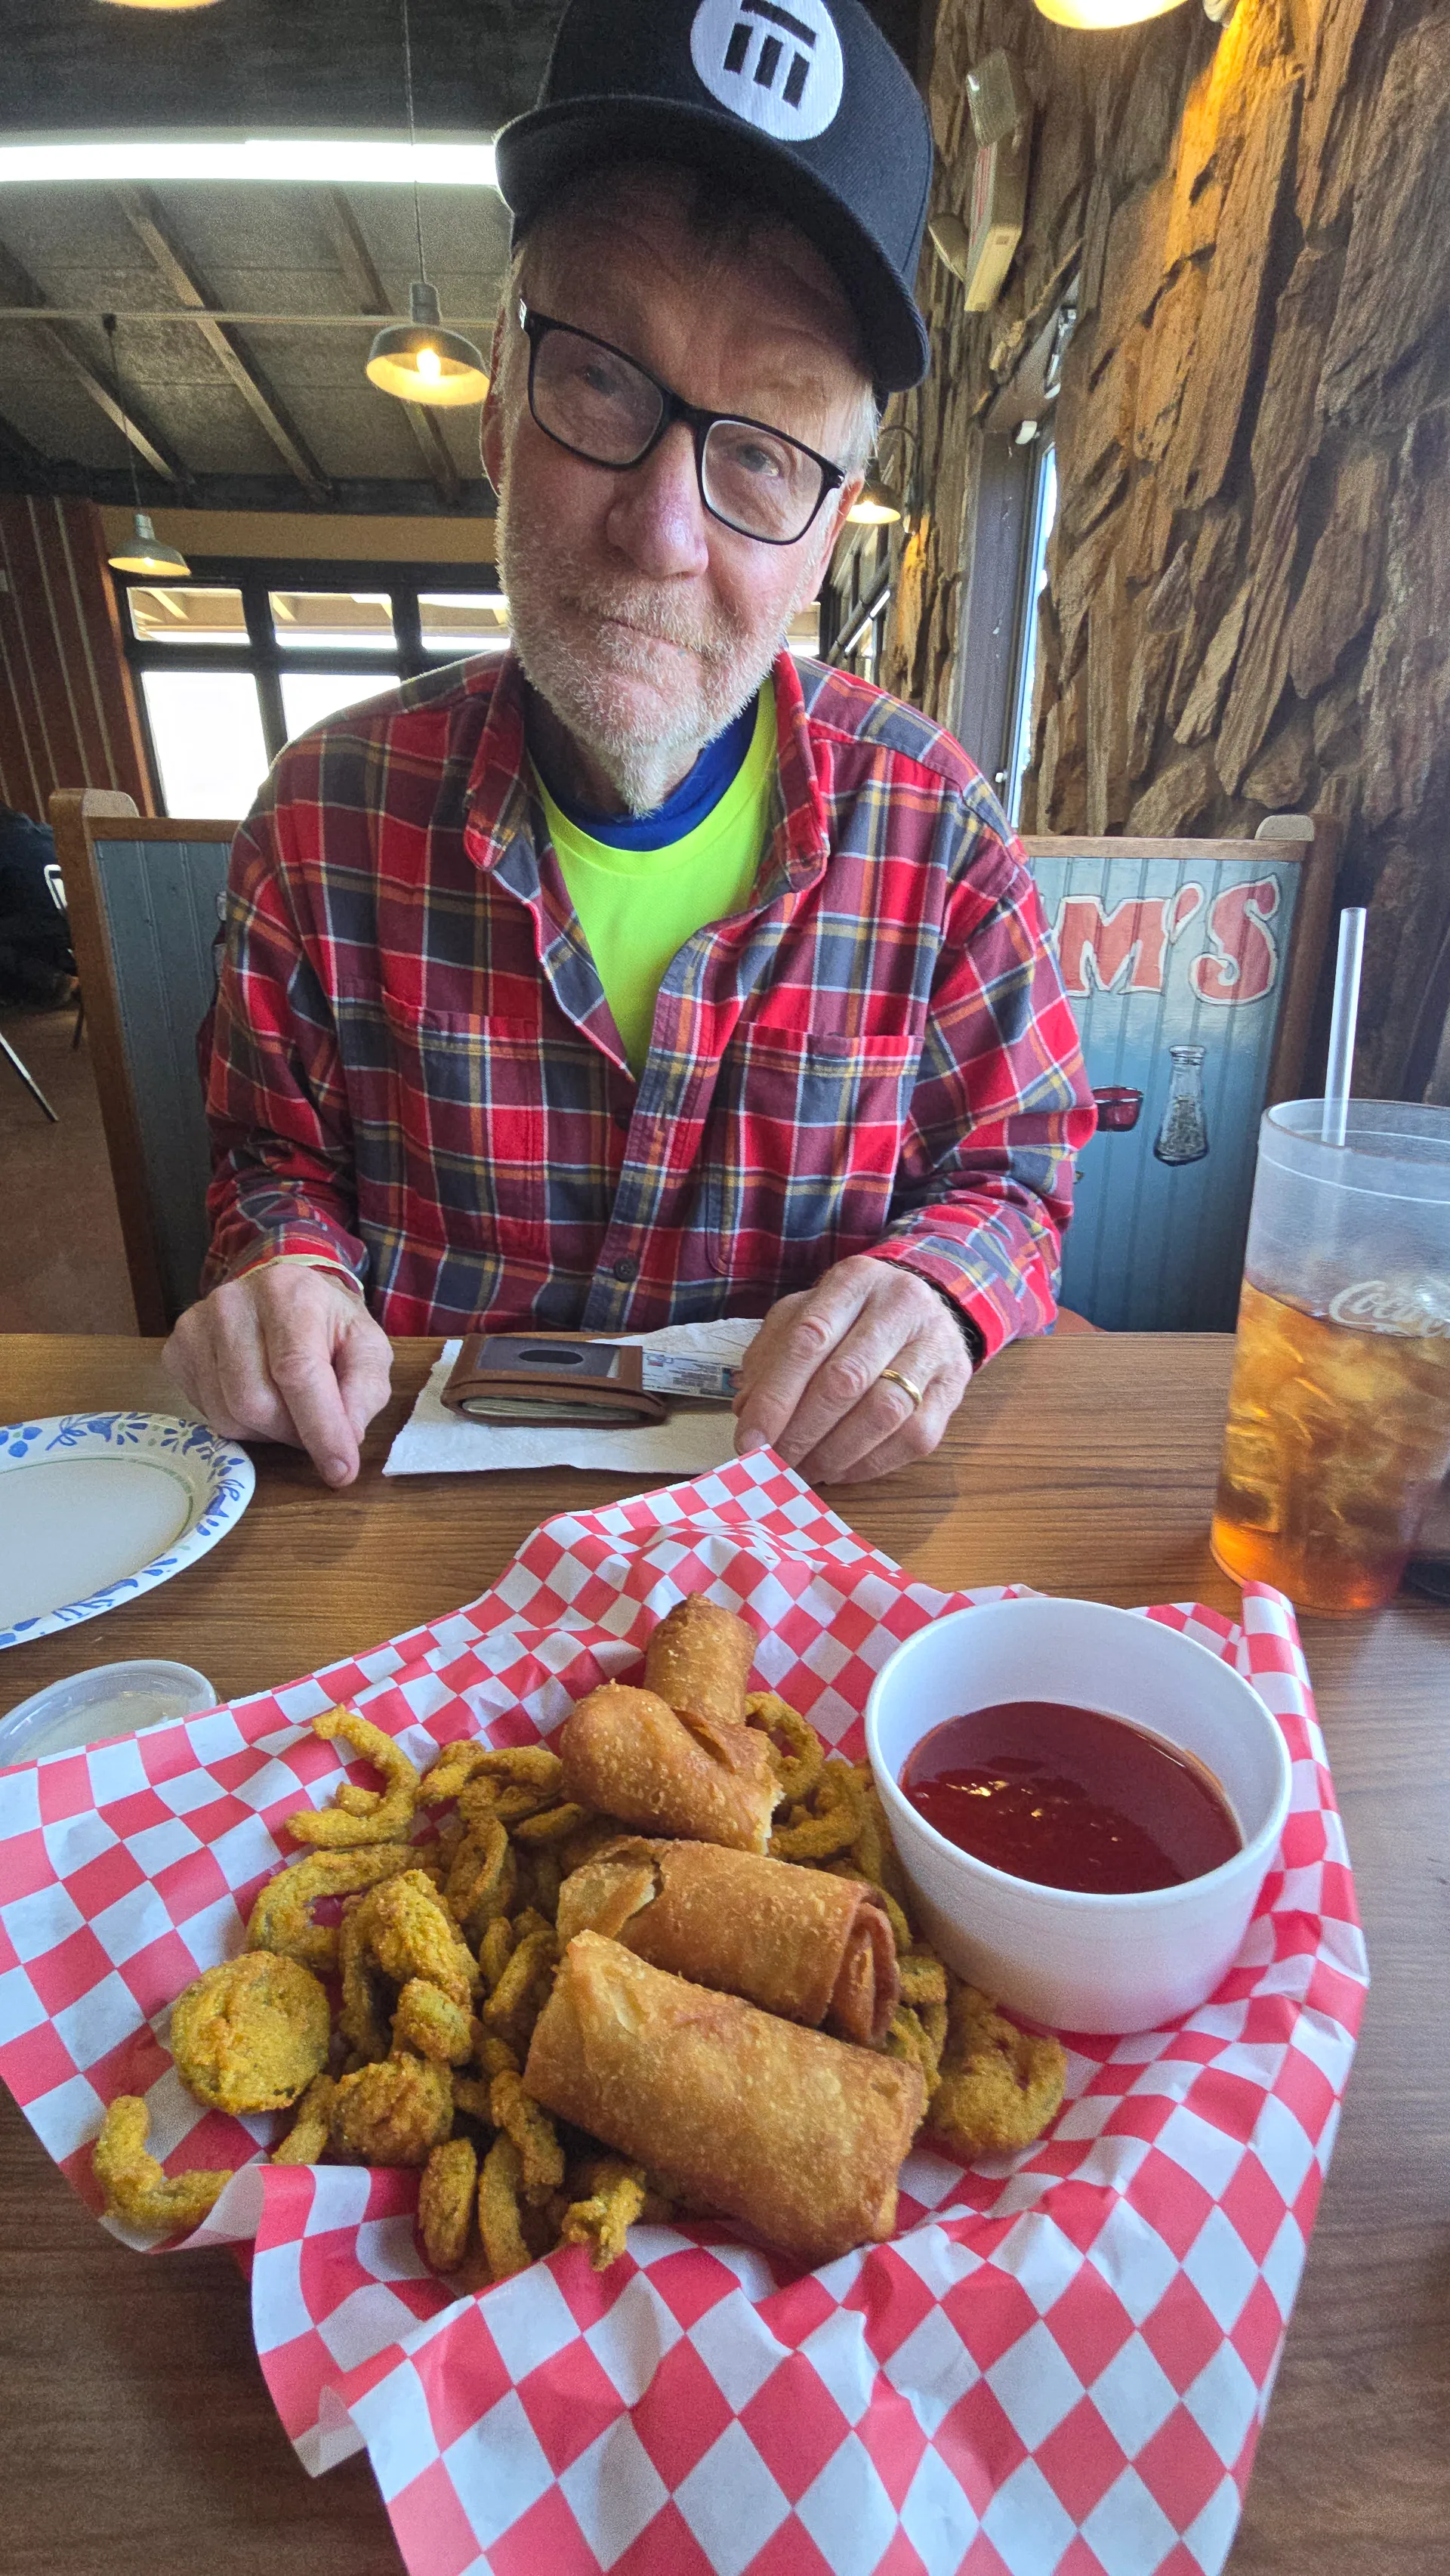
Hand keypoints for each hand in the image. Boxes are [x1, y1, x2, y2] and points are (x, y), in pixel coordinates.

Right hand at [163, 1263, 392, 1487]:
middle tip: (315, 1426)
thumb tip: (347, 1438)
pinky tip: (258, 1397)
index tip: (340, 1471)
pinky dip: (239, 1423)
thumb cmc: (328, 1323)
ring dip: (267, 1432)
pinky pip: (207, 1415)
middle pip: (256, 1403)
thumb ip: (365, 1390)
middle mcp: (232, 1303)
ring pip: (228, 1417)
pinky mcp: (176, 1351)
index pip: (297, 1372)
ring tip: (288, 1407)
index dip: (320, 1428)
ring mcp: (195, 1327)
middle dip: (293, 1433)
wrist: (282, 1294)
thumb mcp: (367, 1347)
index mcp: (289, 1294)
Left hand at [732, 1257, 972, 1485]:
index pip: (807, 1340)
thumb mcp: (806, 1315)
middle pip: (845, 1379)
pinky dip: (870, 1463)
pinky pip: (913, 1437)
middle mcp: (901, 1305)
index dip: (775, 1398)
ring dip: (835, 1453)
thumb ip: (771, 1355)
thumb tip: (748, 1411)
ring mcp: (935, 1345)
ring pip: (883, 1412)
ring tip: (805, 1470)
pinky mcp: (955, 1385)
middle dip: (802, 1432)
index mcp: (854, 1281)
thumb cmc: (853, 1316)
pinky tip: (841, 1469)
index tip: (749, 1440)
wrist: (928, 1306)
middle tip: (775, 1462)